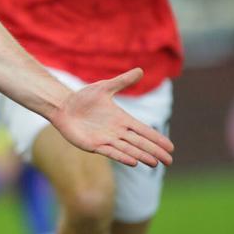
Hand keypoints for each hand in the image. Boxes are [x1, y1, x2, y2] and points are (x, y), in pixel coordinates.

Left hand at [49, 68, 174, 166]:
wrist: (63, 107)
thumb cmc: (83, 98)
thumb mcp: (104, 87)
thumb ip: (122, 81)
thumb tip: (140, 70)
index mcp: (122, 119)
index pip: (143, 130)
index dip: (156, 138)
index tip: (170, 147)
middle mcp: (117, 131)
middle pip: (140, 143)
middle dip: (154, 151)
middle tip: (169, 161)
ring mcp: (106, 139)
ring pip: (128, 150)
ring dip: (142, 156)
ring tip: (155, 163)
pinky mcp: (94, 145)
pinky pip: (111, 152)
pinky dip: (122, 157)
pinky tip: (134, 162)